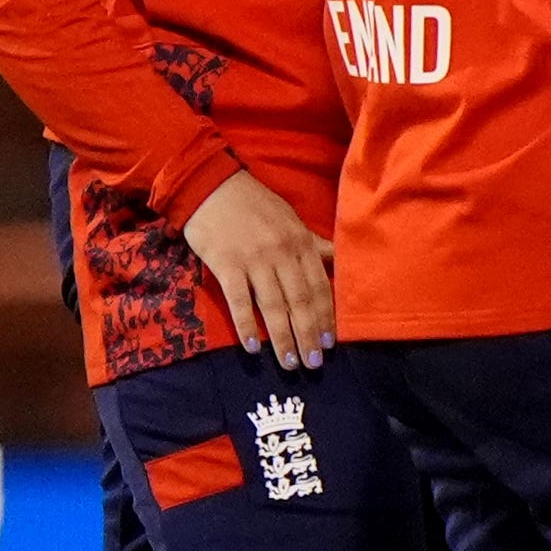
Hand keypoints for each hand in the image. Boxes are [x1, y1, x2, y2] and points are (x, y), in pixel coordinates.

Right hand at [184, 170, 334, 368]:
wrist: (211, 185)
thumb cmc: (253, 204)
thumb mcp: (290, 219)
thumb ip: (312, 243)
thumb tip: (339, 258)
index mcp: (299, 241)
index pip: (318, 286)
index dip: (325, 317)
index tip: (329, 343)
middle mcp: (281, 252)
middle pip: (299, 301)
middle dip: (308, 335)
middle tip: (313, 364)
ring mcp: (254, 259)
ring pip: (273, 305)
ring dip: (283, 338)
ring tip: (290, 363)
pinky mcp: (226, 264)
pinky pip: (239, 301)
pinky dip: (246, 325)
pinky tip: (253, 348)